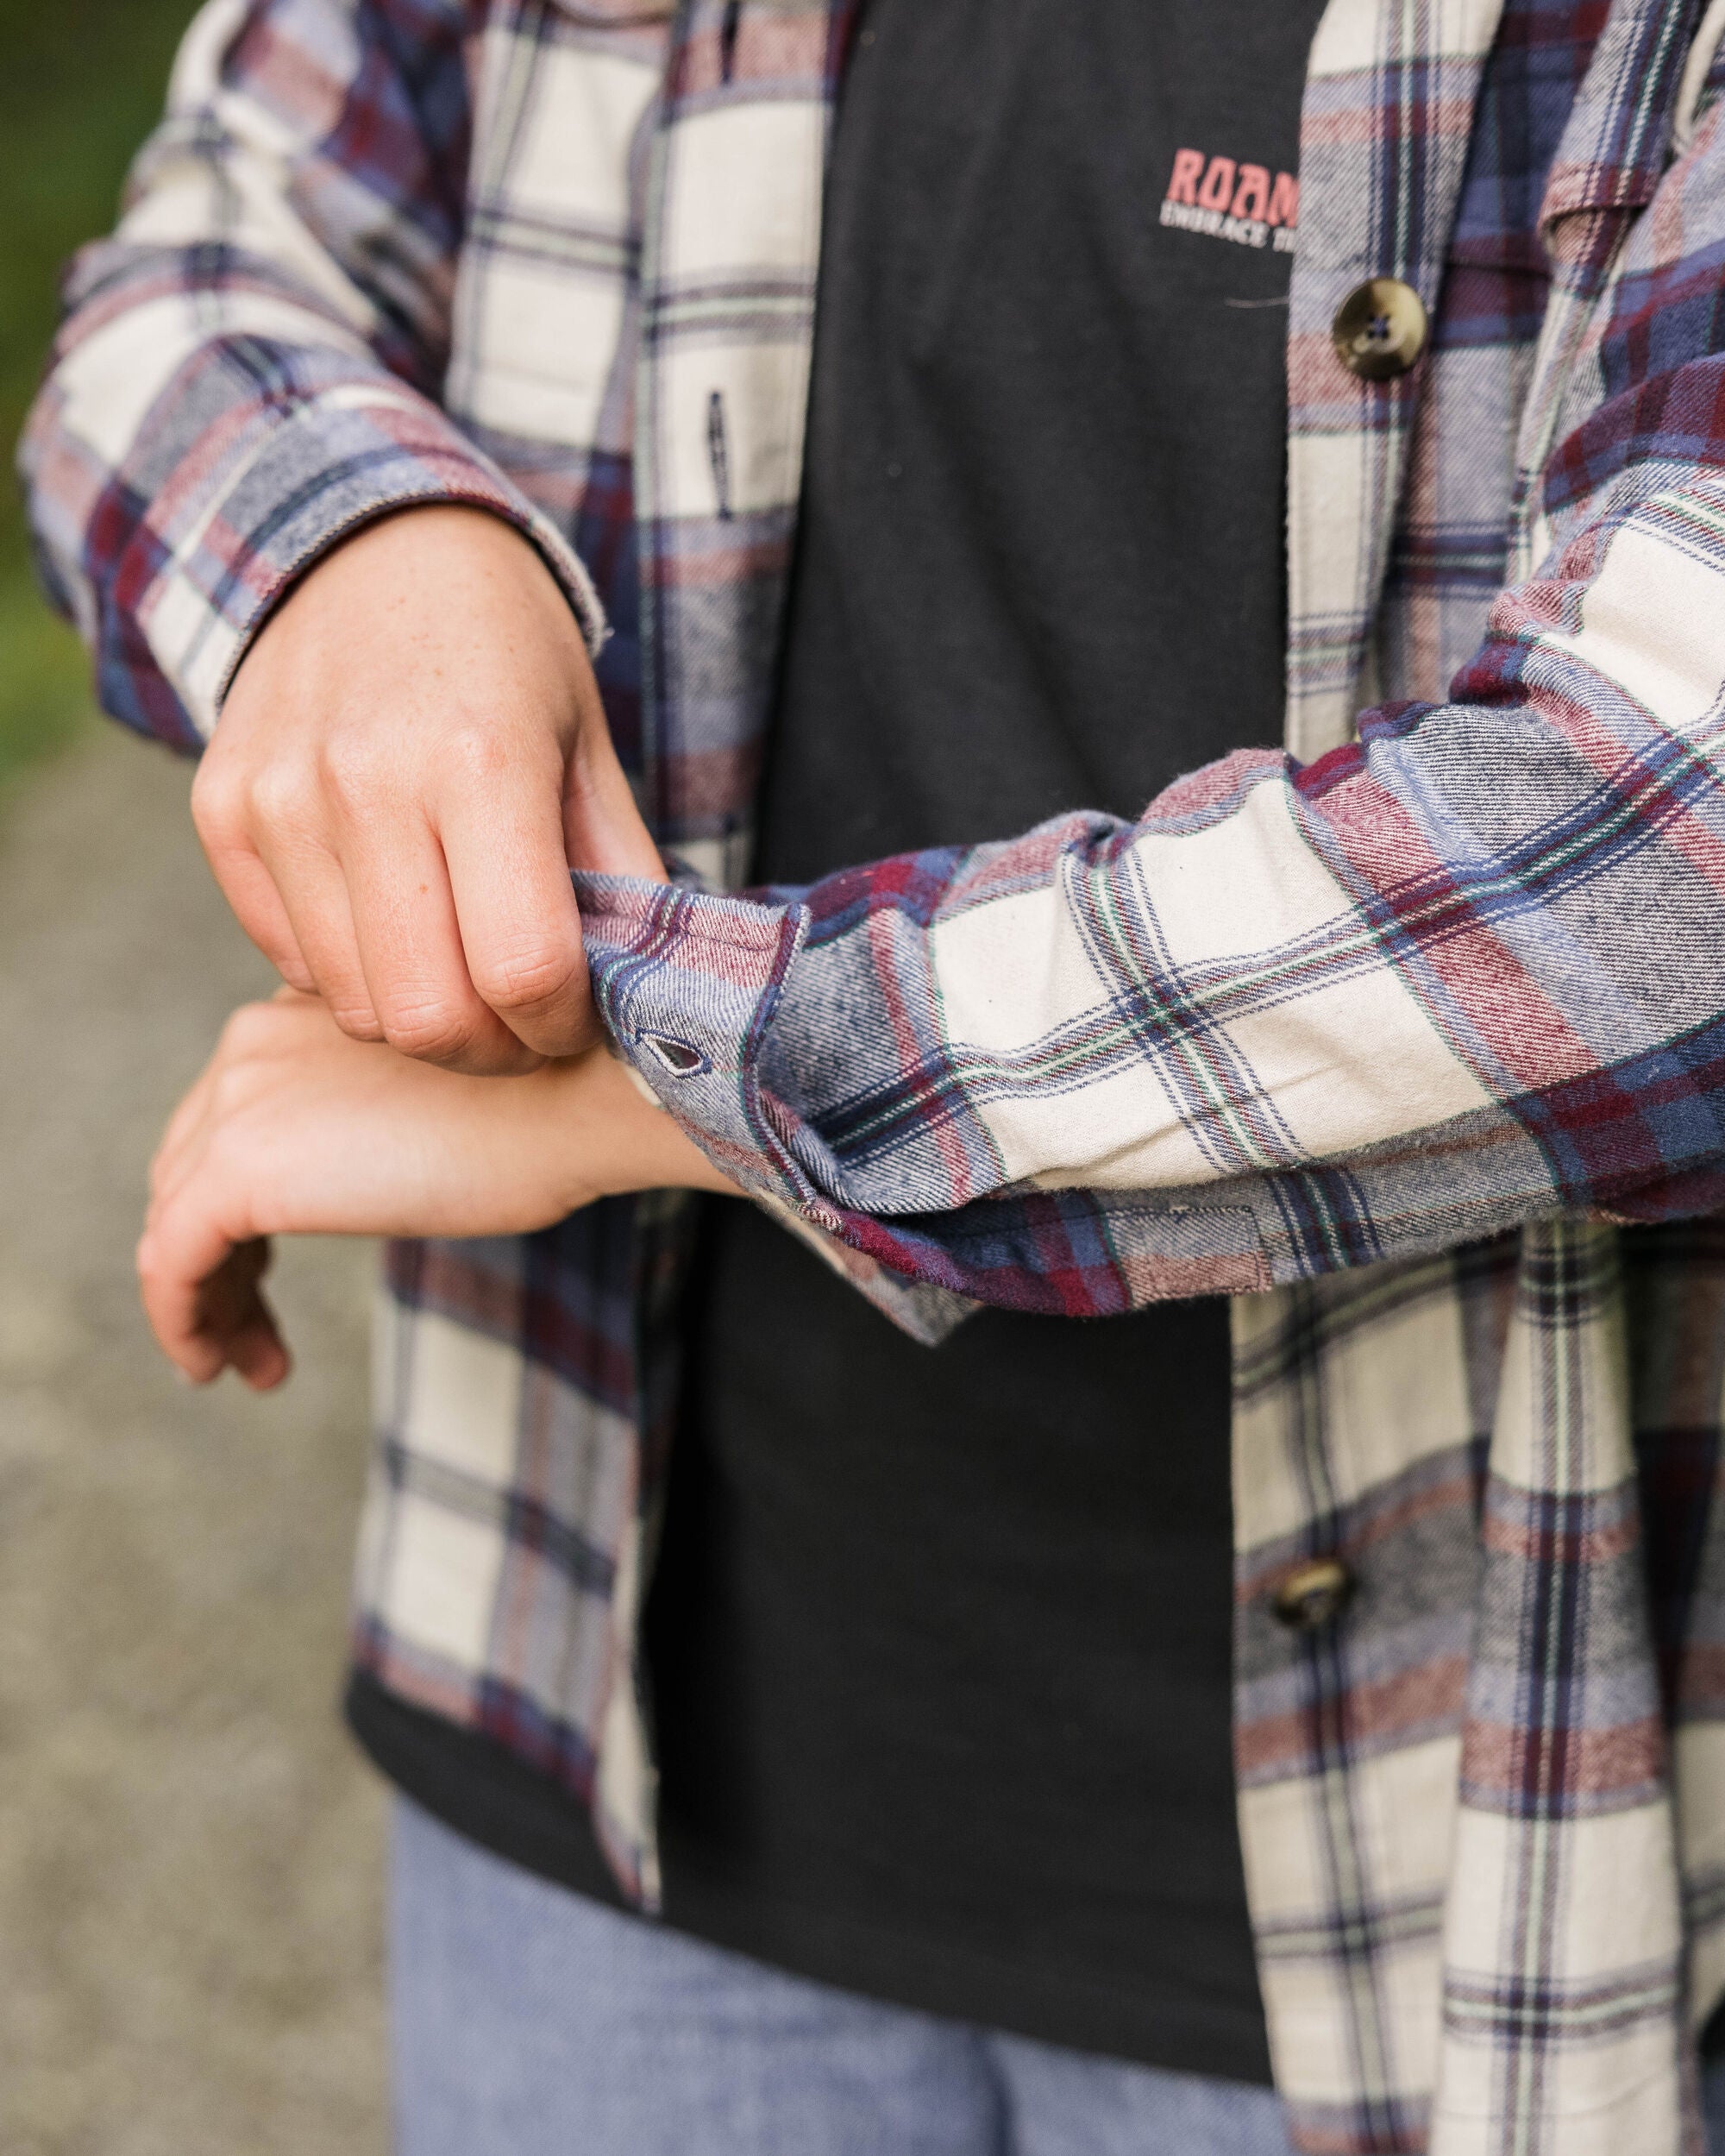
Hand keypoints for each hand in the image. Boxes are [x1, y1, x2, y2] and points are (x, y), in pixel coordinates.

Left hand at [137, 993, 734, 1388]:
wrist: (580, 1090)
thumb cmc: (548, 1098)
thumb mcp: (438, 1087)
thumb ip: (375, 1118)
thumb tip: (365, 1185)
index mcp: (299, 1011)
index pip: (234, 1117)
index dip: (241, 1202)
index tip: (272, 1267)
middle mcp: (252, 1044)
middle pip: (193, 1167)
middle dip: (220, 1255)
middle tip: (255, 1327)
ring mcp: (239, 1103)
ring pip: (178, 1218)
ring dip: (208, 1299)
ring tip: (246, 1363)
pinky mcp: (238, 1172)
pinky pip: (173, 1263)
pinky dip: (184, 1322)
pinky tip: (217, 1367)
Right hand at [192, 506, 664, 1076]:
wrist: (371, 546)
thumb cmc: (504, 654)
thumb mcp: (589, 749)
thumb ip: (622, 880)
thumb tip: (649, 1006)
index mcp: (481, 761)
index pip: (523, 970)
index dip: (564, 1026)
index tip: (579, 1016)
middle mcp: (365, 783)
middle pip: (427, 1017)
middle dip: (492, 1050)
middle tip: (523, 1024)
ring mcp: (278, 801)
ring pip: (355, 1007)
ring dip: (422, 1019)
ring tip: (462, 971)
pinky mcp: (220, 813)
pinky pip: (289, 963)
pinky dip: (351, 973)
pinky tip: (393, 918)